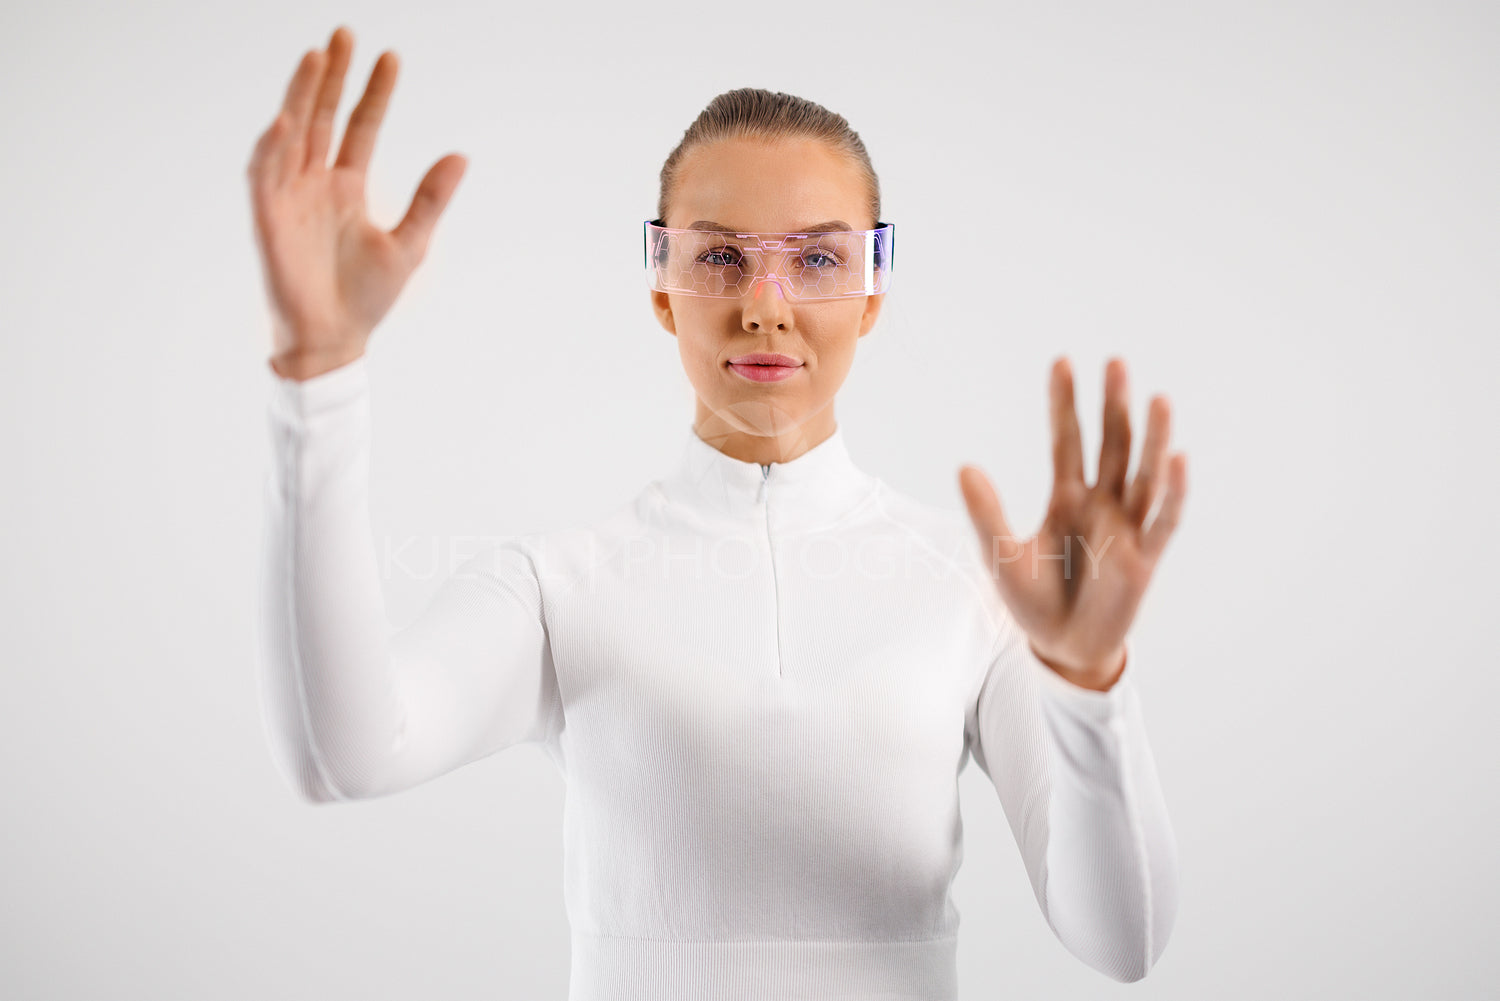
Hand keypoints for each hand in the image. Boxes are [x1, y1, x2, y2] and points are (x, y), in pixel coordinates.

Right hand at [245, 26, 467, 379]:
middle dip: (331, 76)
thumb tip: (461, 155)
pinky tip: (286, 120)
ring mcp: (289, 197)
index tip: (391, 57)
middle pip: (321, 116)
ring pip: (292, 133)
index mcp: (347, 187)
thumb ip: (431, 199)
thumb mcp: (410, 243)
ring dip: (300, 95)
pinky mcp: (268, 219)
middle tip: (344, 33)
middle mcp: (315, 184)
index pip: (360, 127)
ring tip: (315, 56)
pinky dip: (272, 148)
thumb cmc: (367, 297)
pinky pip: (265, 176)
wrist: (336, 341)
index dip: (374, 93)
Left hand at [958, 357, 1186, 689]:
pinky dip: (1172, 491)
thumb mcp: (999, 554)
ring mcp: (1126, 528)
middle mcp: (1102, 504)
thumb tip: (964, 466)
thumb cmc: (1033, 600)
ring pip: (1143, 474)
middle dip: (1113, 406)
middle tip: (1114, 363)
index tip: (1062, 362)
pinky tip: (1178, 459)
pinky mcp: (1144, 559)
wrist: (1060, 649)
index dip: (1065, 404)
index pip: (1068, 440)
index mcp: (1067, 497)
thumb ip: (986, 512)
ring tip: (1157, 398)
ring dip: (1152, 439)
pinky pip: (1162, 520)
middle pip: (1112, 445)